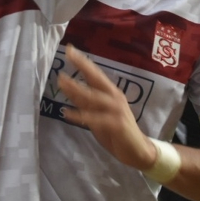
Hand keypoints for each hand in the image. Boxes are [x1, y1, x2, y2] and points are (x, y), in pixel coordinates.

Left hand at [57, 46, 156, 170]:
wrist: (138, 151)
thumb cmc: (118, 132)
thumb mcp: (98, 115)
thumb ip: (85, 103)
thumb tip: (67, 88)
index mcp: (111, 93)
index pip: (95, 74)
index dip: (83, 61)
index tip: (70, 49)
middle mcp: (115, 97)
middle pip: (96, 78)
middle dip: (82, 65)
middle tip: (67, 53)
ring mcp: (117, 110)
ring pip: (94, 97)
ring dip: (77, 89)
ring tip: (61, 81)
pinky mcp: (116, 124)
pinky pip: (95, 118)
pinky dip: (80, 116)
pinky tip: (66, 113)